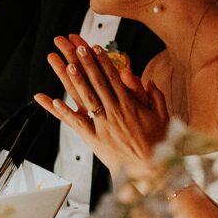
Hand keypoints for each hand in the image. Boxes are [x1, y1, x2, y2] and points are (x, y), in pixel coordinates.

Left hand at [34, 34, 168, 173]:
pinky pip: (78, 123)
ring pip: (87, 98)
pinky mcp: (95, 140)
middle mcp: (115, 112)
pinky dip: (65, 112)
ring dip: (75, 80)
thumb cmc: (159, 145)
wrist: (152, 171)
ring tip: (65, 64)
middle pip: (98, 82)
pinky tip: (54, 100)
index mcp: (130, 105)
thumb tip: (148, 80)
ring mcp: (104, 125)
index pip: (114, 77)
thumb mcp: (163, 116)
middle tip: (76, 46)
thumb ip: (155, 97)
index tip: (95, 47)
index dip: (103, 61)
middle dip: (86, 63)